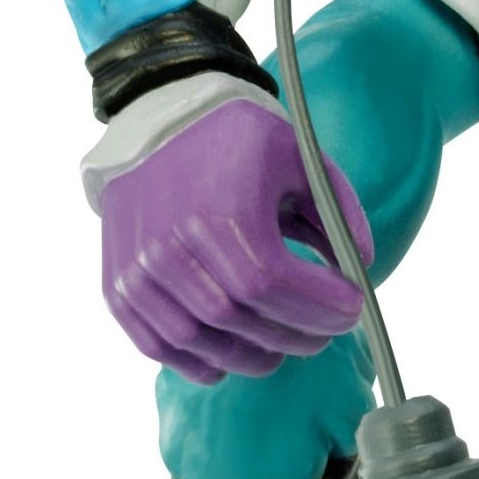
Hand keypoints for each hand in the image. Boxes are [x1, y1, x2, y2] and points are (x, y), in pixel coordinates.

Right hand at [99, 97, 373, 383]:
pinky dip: (194, 362)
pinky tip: (229, 359)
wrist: (159, 117)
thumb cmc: (238, 137)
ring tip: (284, 348)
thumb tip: (361, 265)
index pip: (274, 284)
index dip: (319, 306)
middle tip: (326, 333)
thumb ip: (337, 211)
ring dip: (251, 356)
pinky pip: (154, 344)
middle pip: (241, 318)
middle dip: (296, 334)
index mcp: (221, 211)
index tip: (352, 309)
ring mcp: (138, 269)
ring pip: (199, 340)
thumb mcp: (300, 156)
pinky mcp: (117, 283)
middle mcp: (172, 245)